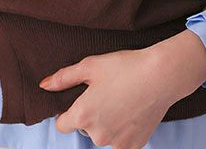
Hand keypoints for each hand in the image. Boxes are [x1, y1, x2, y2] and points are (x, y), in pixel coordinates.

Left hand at [39, 31, 205, 148]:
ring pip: (103, 136)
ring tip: (122, 99)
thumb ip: (64, 77)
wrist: (161, 75)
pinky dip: (124, 130)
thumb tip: (44, 86)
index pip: (62, 124)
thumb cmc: (125, 67)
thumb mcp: (91, 65)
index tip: (82, 99)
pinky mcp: (133, 146)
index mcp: (82, 115)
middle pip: (85, 129)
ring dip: (108, 124)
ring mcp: (116, 143)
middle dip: (91, 115)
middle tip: (107, 93)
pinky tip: (132, 110)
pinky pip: (121, 141)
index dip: (69, 111)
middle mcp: (96, 135)